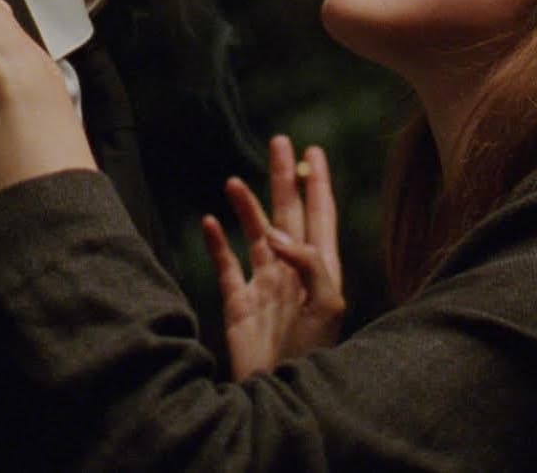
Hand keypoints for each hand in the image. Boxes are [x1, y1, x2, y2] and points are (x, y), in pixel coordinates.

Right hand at [201, 135, 344, 379]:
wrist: (278, 394)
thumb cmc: (311, 355)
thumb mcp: (326, 307)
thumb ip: (308, 264)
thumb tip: (276, 234)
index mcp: (320, 271)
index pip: (321, 216)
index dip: (318, 183)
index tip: (313, 151)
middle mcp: (293, 272)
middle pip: (288, 214)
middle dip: (283, 179)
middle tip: (278, 142)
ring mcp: (265, 287)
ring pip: (255, 234)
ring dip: (246, 207)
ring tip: (233, 181)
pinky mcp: (239, 304)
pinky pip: (226, 265)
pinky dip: (218, 242)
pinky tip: (210, 221)